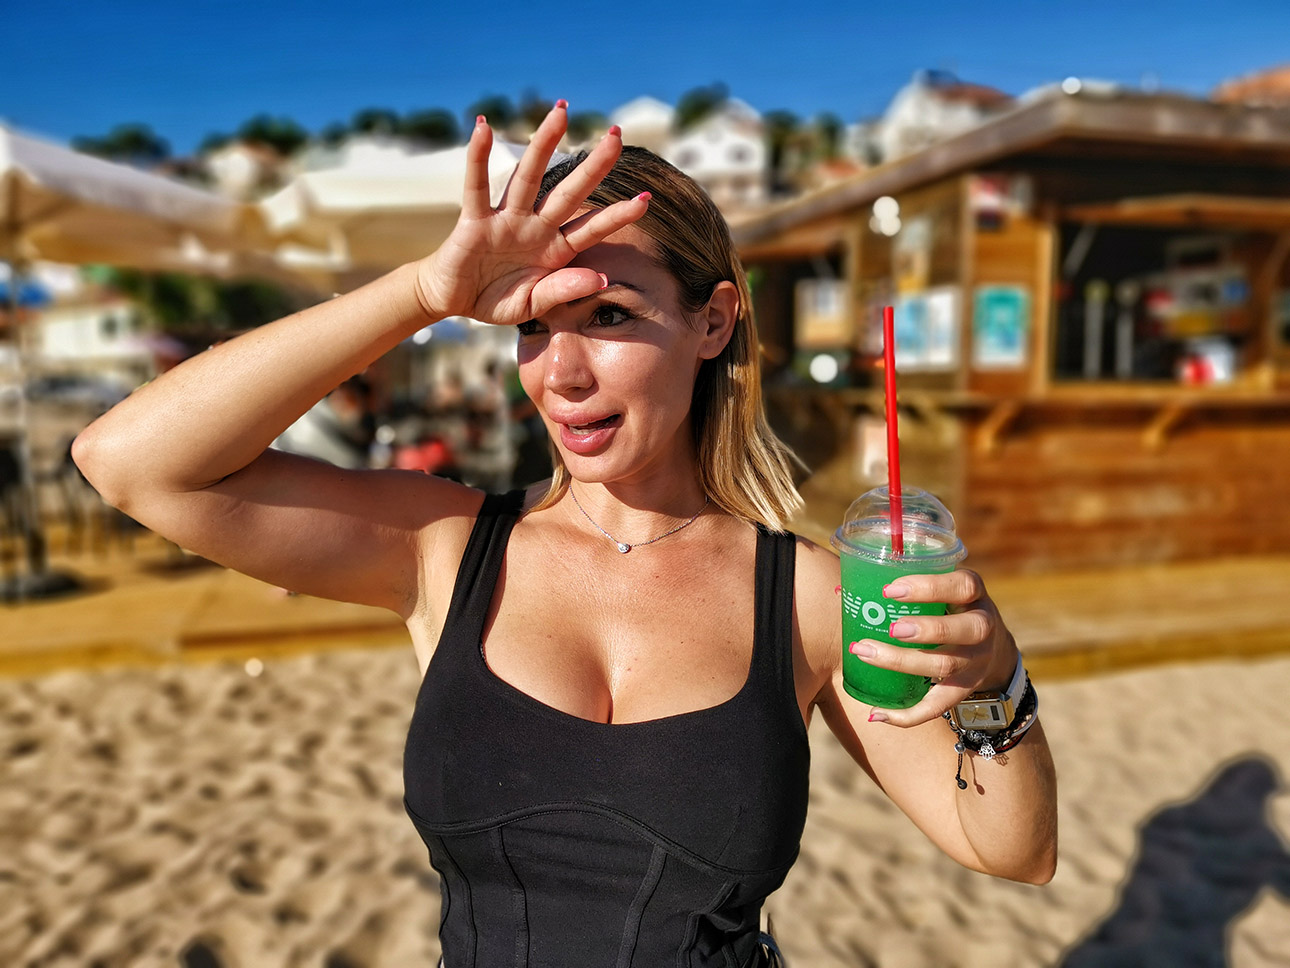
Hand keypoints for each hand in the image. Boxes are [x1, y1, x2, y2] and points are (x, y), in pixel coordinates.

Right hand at [414, 102, 649, 325]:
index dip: (617, 215)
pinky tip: (484, 128)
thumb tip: (600, 278)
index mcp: (554, 249)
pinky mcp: (475, 220)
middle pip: (568, 191)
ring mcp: (506, 219)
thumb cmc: (495, 299)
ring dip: (544, 144)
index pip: (591, 228)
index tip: (646, 199)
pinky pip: (477, 186)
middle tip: (616, 134)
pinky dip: (478, 158)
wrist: (453, 301)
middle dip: (593, 166)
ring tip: (561, 112)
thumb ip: (564, 290)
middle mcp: (534, 227)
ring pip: (528, 177)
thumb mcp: (533, 304)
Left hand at [849, 569, 1019, 726]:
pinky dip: (907, 715)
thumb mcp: (941, 591)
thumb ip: (902, 587)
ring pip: (946, 666)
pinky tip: (876, 714)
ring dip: (903, 662)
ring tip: (866, 653)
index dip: (929, 587)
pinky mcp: (964, 690)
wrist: (991, 650)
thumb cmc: (947, 609)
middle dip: (926, 629)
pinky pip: (937, 707)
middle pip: (964, 630)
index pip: (963, 586)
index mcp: (972, 594)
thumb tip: (839, 590)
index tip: (891, 590)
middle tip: (891, 628)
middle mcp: (982, 627)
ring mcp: (976, 662)